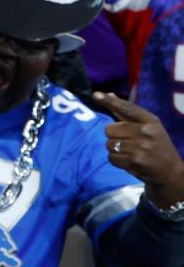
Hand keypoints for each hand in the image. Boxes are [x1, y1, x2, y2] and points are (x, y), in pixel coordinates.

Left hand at [95, 92, 183, 207]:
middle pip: (109, 129)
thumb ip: (127, 113)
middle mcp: (147, 131)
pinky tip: (129, 161)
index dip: (110, 101)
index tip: (95, 95)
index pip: (127, 108)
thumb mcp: (148, 128)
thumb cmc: (156, 146)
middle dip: (114, 137)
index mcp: (151, 121)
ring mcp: (142, 146)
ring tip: (130, 153)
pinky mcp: (136, 160)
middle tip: (129, 143)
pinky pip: (111, 157)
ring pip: (109, 144)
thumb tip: (110, 95)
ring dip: (115, 150)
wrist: (170, 172)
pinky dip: (116, 160)